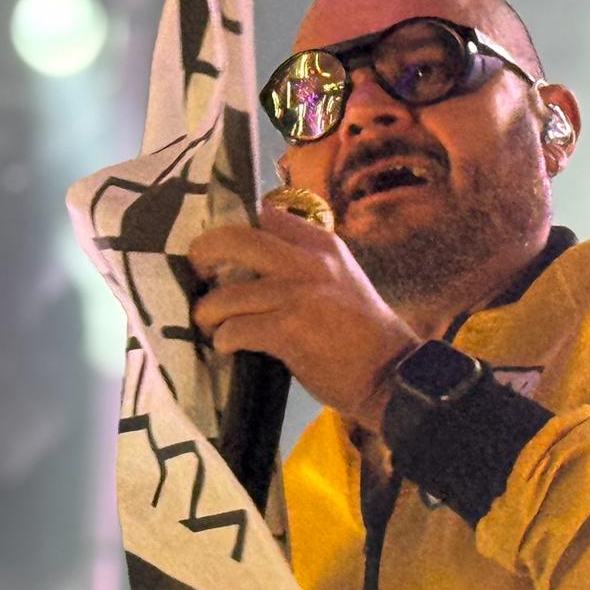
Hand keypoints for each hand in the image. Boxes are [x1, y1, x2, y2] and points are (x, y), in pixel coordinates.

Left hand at [189, 203, 418, 432]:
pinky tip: (229, 347)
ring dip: (209, 312)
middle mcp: (309, 262)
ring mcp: (297, 295)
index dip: (238, 230)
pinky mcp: (288, 331)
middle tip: (198, 272)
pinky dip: (225, 340)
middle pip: (234, 239)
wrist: (391, 373)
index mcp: (323, 245)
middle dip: (204, 254)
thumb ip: (305, 266)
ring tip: (211, 325)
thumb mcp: (342, 280)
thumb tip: (255, 266)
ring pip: (227, 294)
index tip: (225, 250)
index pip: (266, 216)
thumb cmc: (365, 335)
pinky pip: (236, 329)